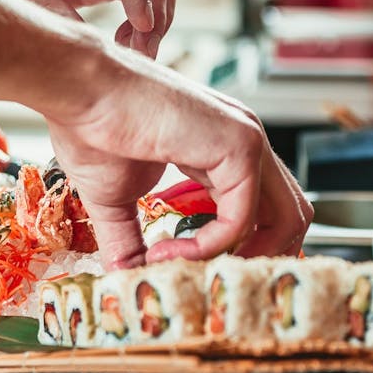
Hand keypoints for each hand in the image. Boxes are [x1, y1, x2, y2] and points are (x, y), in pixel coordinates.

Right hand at [47, 54, 312, 268]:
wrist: (79, 90)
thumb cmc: (91, 127)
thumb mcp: (115, 201)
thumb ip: (130, 241)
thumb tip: (126, 280)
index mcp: (222, 147)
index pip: (266, 208)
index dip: (242, 249)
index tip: (190, 270)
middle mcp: (245, 141)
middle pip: (292, 215)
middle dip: (259, 258)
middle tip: (209, 282)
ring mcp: (248, 140)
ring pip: (285, 220)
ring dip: (237, 259)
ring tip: (186, 269)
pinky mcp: (239, 147)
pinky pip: (242, 219)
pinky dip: (208, 246)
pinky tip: (165, 250)